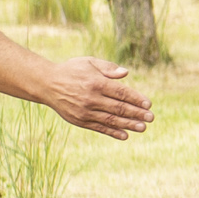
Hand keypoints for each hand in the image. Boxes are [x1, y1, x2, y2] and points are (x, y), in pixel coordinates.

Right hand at [36, 56, 153, 139]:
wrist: (47, 84)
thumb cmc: (72, 70)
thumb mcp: (89, 62)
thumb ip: (108, 68)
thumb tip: (126, 73)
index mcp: (96, 83)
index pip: (121, 93)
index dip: (136, 99)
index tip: (149, 104)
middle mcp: (91, 98)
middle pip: (119, 108)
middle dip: (137, 113)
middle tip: (151, 118)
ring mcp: (85, 111)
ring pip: (111, 120)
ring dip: (128, 125)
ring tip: (142, 128)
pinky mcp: (80, 121)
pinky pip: (99, 128)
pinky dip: (112, 132)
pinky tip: (125, 135)